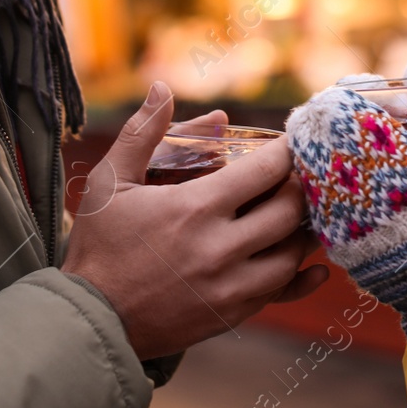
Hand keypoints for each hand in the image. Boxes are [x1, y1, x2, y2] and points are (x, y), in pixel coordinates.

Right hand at [62, 83, 328, 358]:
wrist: (91, 319)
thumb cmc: (99, 245)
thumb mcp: (111, 181)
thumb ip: (141, 132)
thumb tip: (162, 87)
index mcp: (195, 208)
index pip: (265, 171)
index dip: (286, 152)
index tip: (293, 142)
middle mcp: (220, 248)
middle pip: (288, 210)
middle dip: (301, 187)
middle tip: (304, 175)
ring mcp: (230, 286)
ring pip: (292, 254)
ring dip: (304, 230)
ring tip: (306, 213)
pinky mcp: (231, 315)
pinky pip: (281, 292)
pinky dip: (302, 277)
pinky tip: (315, 266)